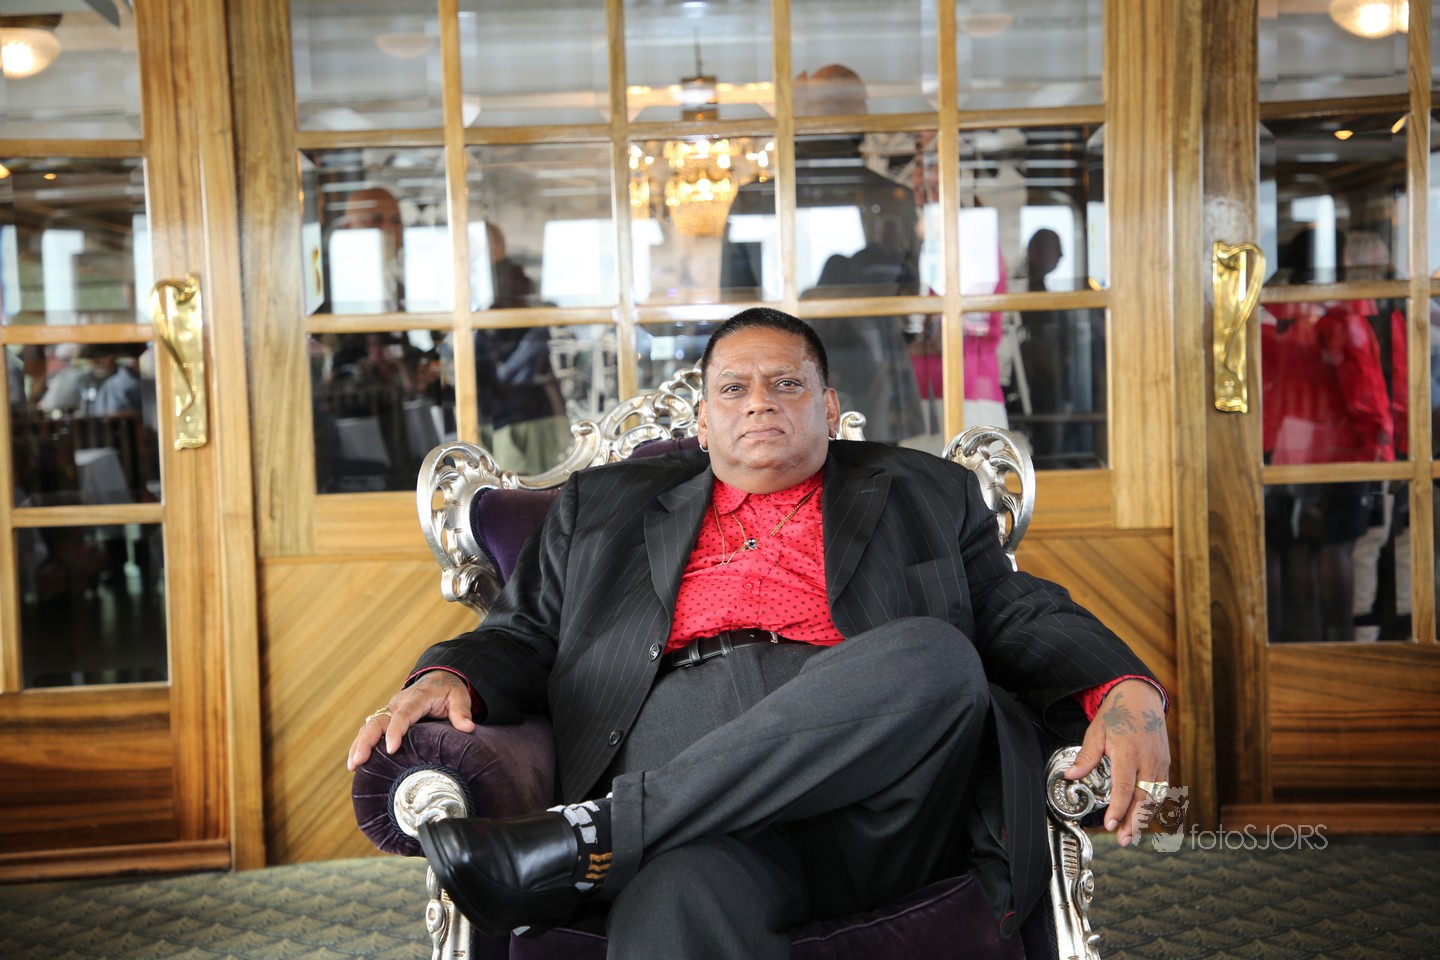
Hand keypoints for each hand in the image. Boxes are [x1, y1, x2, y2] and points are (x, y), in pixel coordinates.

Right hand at [346, 670, 475, 770]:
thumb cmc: (449, 691)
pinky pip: (370, 730)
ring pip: (369, 726)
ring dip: (359, 745)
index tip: (392, 749)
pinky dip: (360, 744)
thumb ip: (461, 711)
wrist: (439, 679)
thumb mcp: (459, 697)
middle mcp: (398, 703)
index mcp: (416, 698)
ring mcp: (389, 710)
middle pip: (378, 721)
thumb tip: (468, 727)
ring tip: (352, 766)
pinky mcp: (386, 718)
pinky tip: (354, 763)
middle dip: (367, 741)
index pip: (403, 715)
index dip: (396, 731)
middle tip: (359, 761)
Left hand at [1063, 679, 1169, 847]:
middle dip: (1133, 821)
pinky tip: (1141, 818)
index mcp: (1129, 750)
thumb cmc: (1118, 714)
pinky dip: (1151, 806)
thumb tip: (1070, 776)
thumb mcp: (1096, 732)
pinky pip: (1160, 790)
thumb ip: (1086, 757)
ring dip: (1143, 818)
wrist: (1142, 698)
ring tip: (1130, 835)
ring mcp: (1160, 762)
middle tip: (1122, 840)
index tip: (1109, 824)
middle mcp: (1148, 759)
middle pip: (1143, 797)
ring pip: (1155, 797)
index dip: (1118, 808)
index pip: (1125, 786)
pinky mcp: (1165, 764)